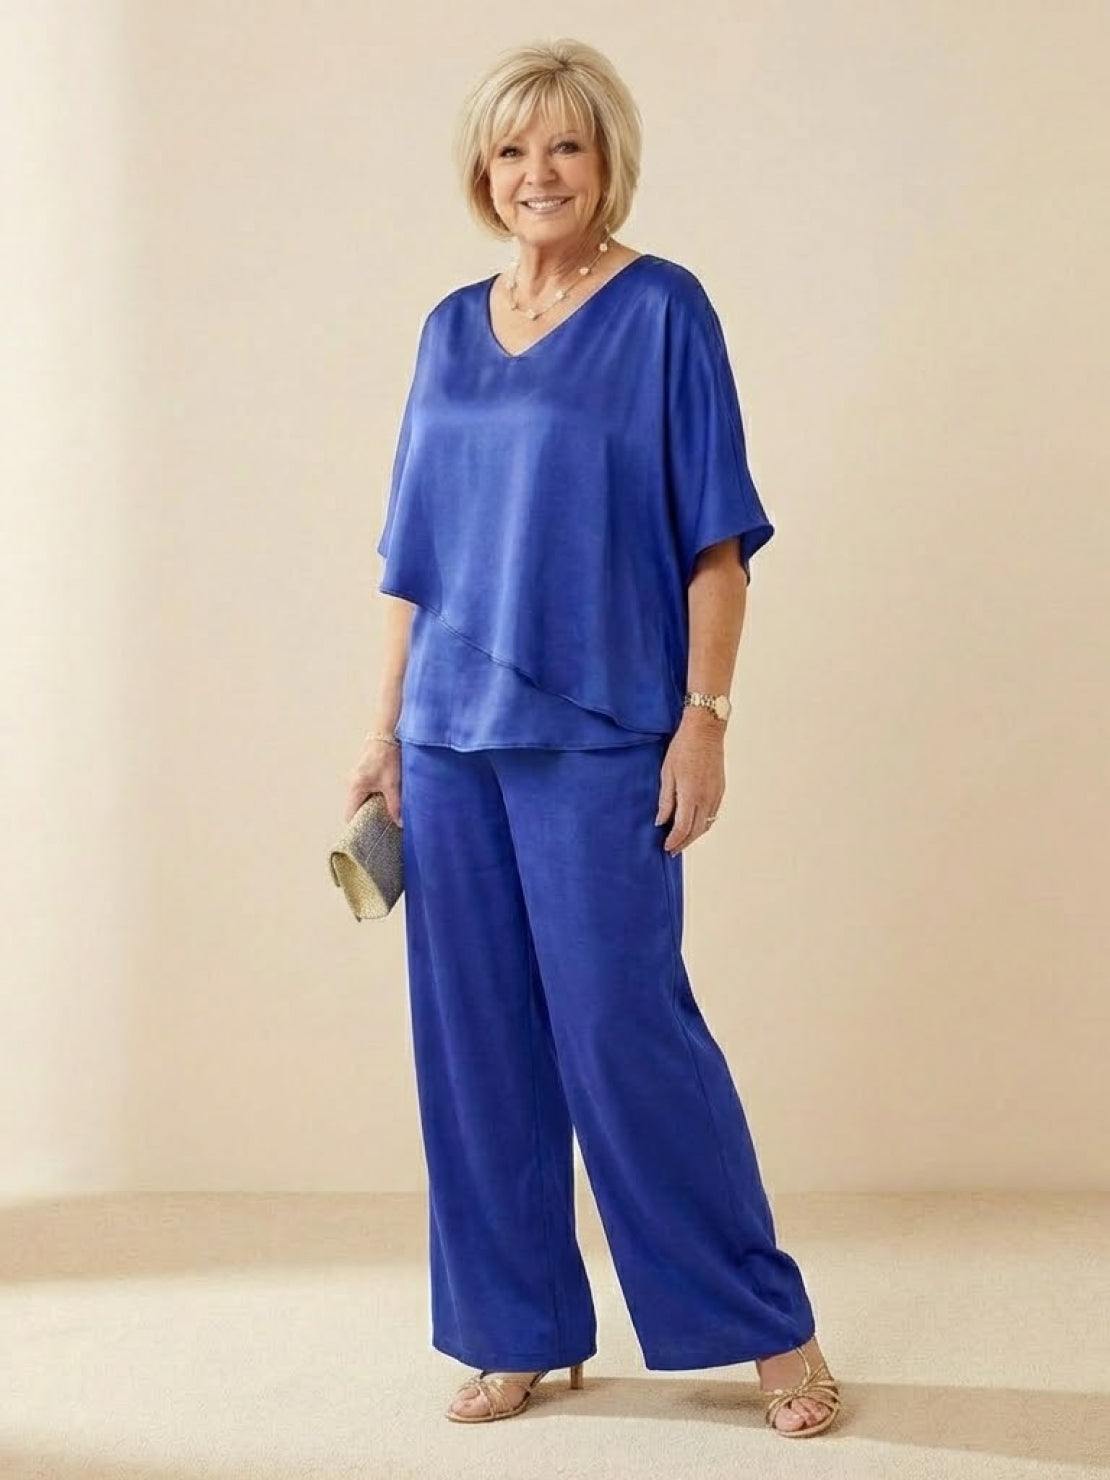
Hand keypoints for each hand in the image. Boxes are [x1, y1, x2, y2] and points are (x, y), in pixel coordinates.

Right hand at [344, 733, 401, 826]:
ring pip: (359, 803)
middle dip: (366, 821)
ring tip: (383, 819)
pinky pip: (363, 794)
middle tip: (379, 831)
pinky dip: (372, 801)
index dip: (358, 829)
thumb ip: (395, 805)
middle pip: (354, 810)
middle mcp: (351, 786)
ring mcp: (355, 781)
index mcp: (355, 789)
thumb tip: (399, 823)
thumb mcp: (393, 783)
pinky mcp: (362, 777)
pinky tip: (384, 804)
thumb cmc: (387, 756)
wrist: (386, 735)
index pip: (350, 817)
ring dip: (370, 810)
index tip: (369, 838)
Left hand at [655, 711, 724, 852]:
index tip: (666, 847)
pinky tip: (694, 823)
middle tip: (672, 850)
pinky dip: (703, 824)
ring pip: (706, 824)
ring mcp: (716, 795)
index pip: (683, 828)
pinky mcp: (720, 790)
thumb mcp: (667, 774)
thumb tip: (661, 822)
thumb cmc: (682, 749)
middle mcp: (706, 799)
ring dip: (694, 835)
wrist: (705, 731)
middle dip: (684, 843)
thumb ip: (665, 801)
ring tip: (682, 840)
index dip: (674, 841)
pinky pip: (712, 814)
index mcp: (691, 795)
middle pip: (697, 831)